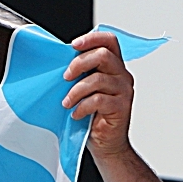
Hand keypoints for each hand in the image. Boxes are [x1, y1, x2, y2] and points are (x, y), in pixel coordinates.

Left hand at [62, 29, 134, 159]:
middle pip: (103, 55)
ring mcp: (124, 90)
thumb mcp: (84, 89)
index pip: (109, 41)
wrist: (105, 143)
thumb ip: (80, 73)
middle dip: (79, 64)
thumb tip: (58, 61)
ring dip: (76, 91)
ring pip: (98, 79)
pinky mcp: (122, 107)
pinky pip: (99, 100)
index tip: (73, 45)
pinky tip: (76, 114)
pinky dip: (83, 106)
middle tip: (65, 77)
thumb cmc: (92, 115)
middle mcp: (122, 75)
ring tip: (67, 102)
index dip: (92, 38)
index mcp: (113, 66)